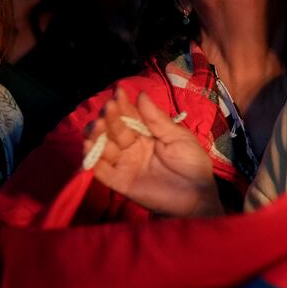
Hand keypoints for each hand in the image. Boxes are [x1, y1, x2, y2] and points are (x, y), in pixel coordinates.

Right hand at [83, 88, 221, 216]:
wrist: (197, 196)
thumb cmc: (192, 164)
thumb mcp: (178, 137)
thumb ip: (157, 120)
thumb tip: (141, 95)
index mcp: (148, 134)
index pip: (131, 116)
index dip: (124, 105)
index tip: (118, 91)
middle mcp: (133, 147)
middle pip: (115, 130)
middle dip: (109, 118)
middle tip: (108, 108)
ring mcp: (125, 164)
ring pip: (104, 147)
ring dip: (97, 135)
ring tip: (96, 124)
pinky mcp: (119, 182)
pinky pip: (102, 170)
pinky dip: (93, 159)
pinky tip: (90, 145)